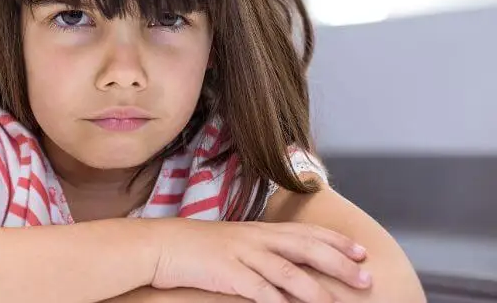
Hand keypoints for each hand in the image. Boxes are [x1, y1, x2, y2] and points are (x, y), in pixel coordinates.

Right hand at [148, 219, 370, 302]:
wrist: (159, 245)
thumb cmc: (195, 248)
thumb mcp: (233, 243)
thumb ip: (259, 251)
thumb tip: (284, 265)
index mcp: (258, 230)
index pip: (306, 232)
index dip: (336, 242)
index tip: (361, 253)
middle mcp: (255, 238)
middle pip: (306, 248)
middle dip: (339, 263)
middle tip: (365, 278)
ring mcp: (241, 254)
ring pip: (287, 271)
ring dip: (315, 289)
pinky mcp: (226, 271)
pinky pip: (257, 288)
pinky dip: (276, 301)